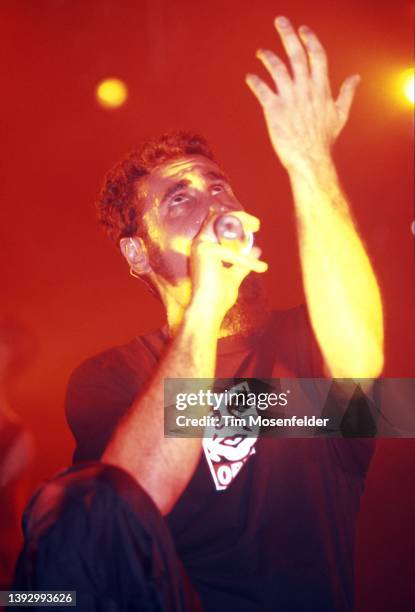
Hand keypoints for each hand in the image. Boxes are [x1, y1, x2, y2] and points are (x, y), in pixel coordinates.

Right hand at [189, 212, 266, 325]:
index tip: (253, 227)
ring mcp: (201, 246)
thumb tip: (256, 250)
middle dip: (239, 218)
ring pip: (222, 224)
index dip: (235, 222)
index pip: (217, 226)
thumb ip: (243, 263)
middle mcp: (200, 244)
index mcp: (204, 248)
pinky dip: (247, 261)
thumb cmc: (217, 297)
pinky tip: (260, 267)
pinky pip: (233, 253)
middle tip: (257, 224)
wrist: (208, 310)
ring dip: (242, 222)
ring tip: (257, 226)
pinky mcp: (206, 251)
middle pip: (218, 219)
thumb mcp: (234, 275)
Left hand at [246, 16, 360, 169]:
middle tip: (280, 21)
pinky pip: (262, 89)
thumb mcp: (340, 114)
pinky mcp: (274, 109)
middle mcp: (305, 89)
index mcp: (321, 88)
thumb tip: (356, 77)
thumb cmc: (324, 140)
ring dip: (267, 57)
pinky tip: (250, 77)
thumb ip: (347, 93)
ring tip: (261, 53)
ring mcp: (289, 98)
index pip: (316, 55)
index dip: (309, 40)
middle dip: (288, 35)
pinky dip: (254, 81)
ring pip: (276, 68)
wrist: (310, 159)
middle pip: (296, 54)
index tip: (302, 30)